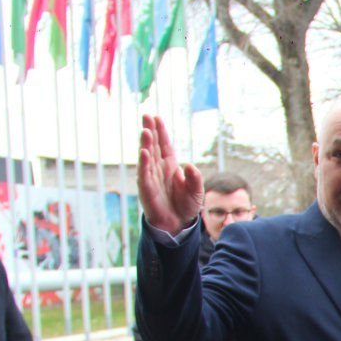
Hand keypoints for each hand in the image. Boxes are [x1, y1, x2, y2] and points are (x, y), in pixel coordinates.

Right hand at [136, 114, 202, 234]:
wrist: (178, 224)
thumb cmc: (186, 206)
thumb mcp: (196, 191)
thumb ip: (195, 179)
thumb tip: (189, 165)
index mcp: (170, 166)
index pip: (164, 145)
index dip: (160, 131)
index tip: (156, 117)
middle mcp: (159, 168)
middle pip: (153, 146)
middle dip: (150, 131)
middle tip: (146, 116)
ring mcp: (151, 177)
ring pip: (147, 157)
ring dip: (145, 144)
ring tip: (145, 130)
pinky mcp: (146, 189)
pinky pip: (144, 174)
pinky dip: (144, 163)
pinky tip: (144, 153)